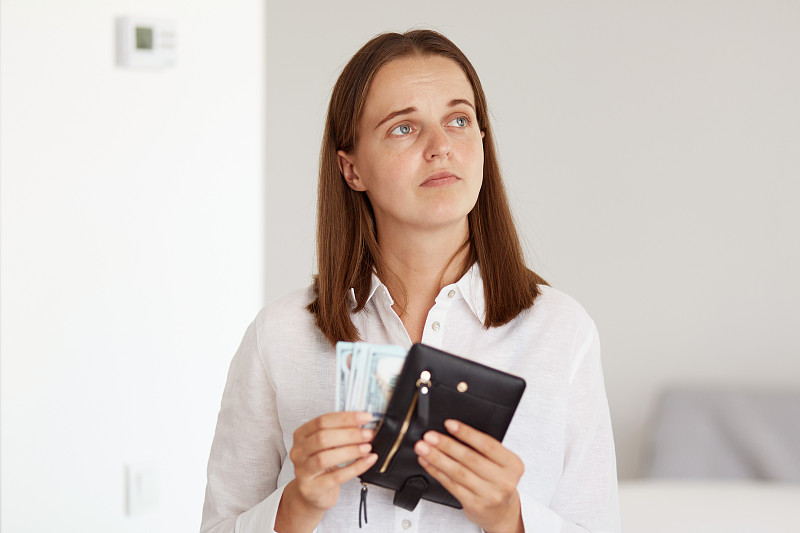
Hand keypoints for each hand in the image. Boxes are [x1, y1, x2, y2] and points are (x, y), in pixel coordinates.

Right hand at [275, 411, 376, 531]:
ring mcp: (303, 471)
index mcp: (301, 435)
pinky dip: (355, 468)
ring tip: (367, 448)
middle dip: (350, 434)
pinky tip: (367, 461)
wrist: (312, 493)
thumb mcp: (326, 445)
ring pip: (325, 458)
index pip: (322, 421)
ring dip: (351, 451)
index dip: (346, 418)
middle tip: (368, 434)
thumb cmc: (322, 466)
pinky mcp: (312, 488)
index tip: (366, 417)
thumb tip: (364, 423)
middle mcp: (298, 451)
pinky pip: (336, 477)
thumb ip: (340, 432)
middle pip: (323, 438)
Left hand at [414, 419, 523, 532]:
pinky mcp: (475, 505)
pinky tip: (428, 463)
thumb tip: (453, 431)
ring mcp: (489, 495)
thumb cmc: (498, 481)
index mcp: (512, 465)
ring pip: (458, 472)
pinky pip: (451, 485)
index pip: (487, 445)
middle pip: (469, 458)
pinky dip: (436, 472)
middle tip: (430, 436)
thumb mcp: (502, 463)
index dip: (466, 433)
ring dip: (437, 458)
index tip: (449, 424)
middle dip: (446, 445)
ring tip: (423, 448)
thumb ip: (484, 449)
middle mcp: (503, 481)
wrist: (502, 512)